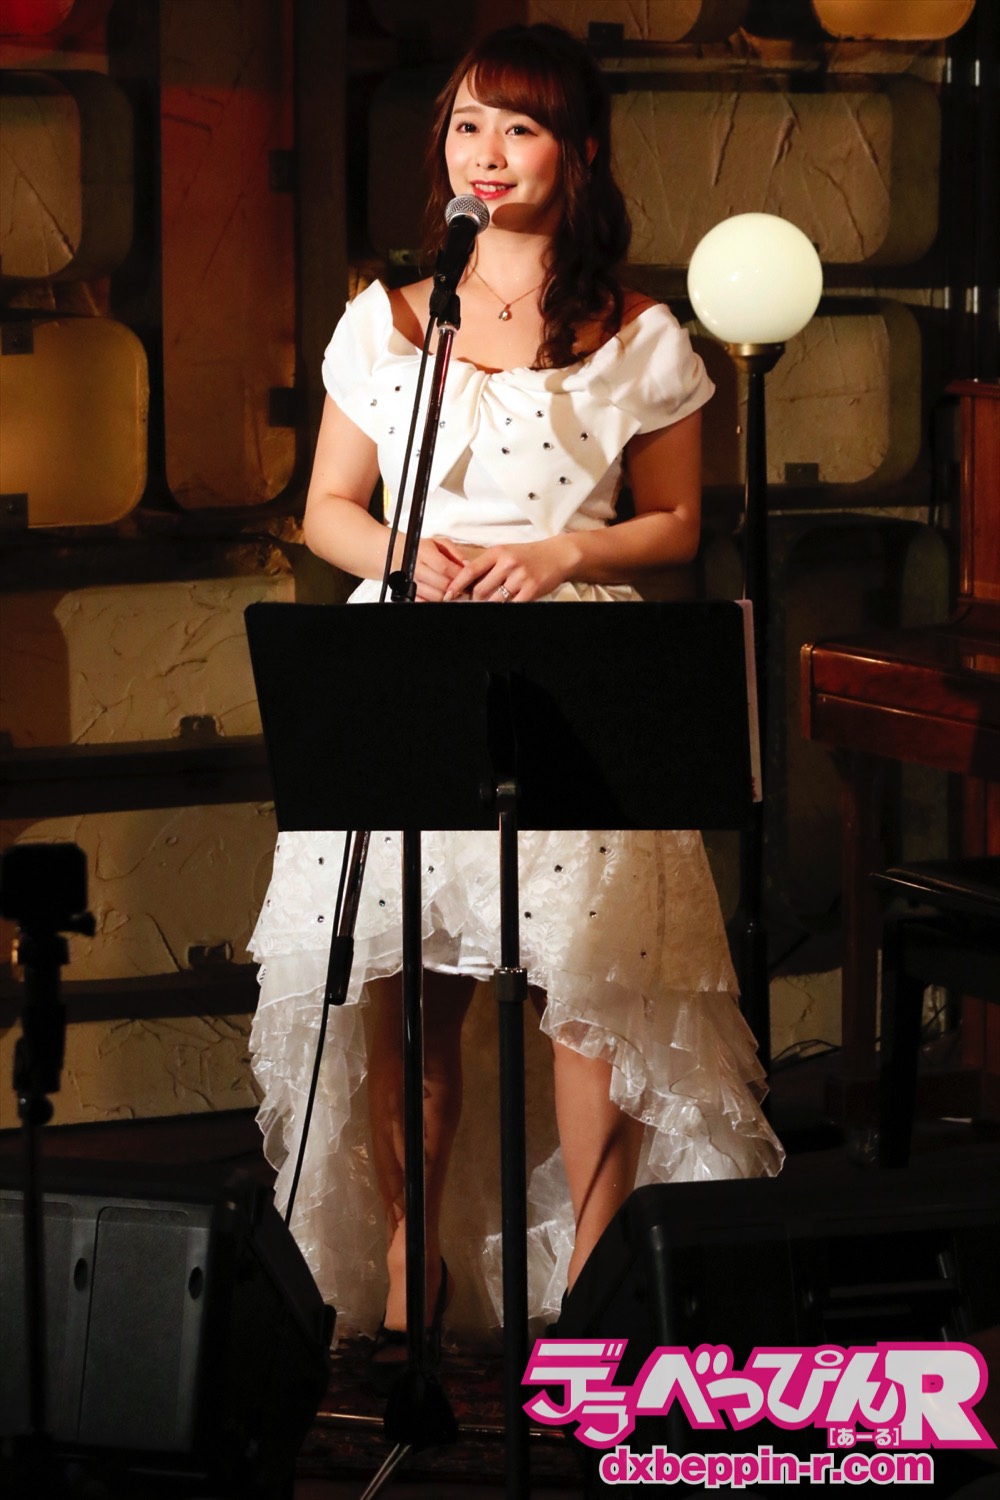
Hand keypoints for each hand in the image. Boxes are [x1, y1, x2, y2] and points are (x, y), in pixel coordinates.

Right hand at [408, 537, 465, 601]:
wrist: (398, 554)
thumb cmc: (423, 549)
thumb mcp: (439, 543)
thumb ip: (455, 552)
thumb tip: (467, 564)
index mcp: (423, 552)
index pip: (444, 567)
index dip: (458, 574)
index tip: (468, 577)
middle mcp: (415, 568)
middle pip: (441, 583)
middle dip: (456, 586)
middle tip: (465, 587)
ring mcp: (410, 583)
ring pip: (436, 596)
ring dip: (448, 596)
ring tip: (455, 591)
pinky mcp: (408, 593)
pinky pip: (425, 603)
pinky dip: (437, 601)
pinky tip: (442, 595)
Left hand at [443, 538, 573, 602]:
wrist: (557, 556)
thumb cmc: (528, 556)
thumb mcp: (506, 553)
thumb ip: (487, 564)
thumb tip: (465, 582)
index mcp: (498, 552)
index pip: (470, 570)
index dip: (456, 585)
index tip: (448, 595)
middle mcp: (508, 563)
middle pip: (480, 589)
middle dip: (475, 600)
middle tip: (474, 602)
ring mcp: (520, 577)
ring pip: (494, 600)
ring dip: (490, 605)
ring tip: (491, 603)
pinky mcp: (531, 589)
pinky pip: (512, 605)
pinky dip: (507, 606)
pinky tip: (507, 603)